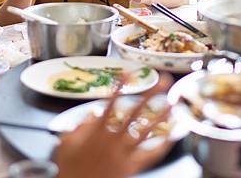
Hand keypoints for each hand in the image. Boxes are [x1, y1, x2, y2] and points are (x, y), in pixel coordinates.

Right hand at [54, 74, 173, 177]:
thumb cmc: (69, 167)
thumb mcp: (66, 142)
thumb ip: (79, 125)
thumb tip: (92, 113)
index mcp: (98, 131)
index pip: (112, 102)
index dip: (121, 86)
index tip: (129, 73)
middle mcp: (115, 139)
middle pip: (137, 112)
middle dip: (152, 94)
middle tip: (163, 81)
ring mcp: (125, 153)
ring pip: (148, 131)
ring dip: (163, 116)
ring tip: (174, 104)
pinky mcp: (133, 166)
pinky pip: (152, 154)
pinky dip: (164, 144)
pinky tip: (174, 135)